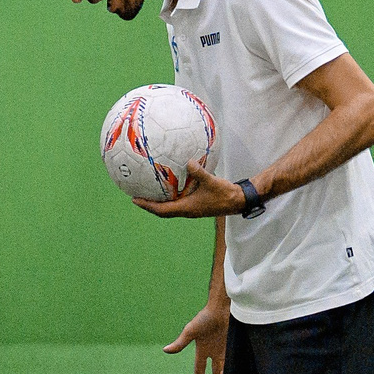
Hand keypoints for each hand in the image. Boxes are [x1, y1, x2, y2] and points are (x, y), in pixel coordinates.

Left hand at [133, 161, 247, 218]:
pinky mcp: (196, 204)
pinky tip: (170, 185)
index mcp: (186, 209)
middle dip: (149, 204)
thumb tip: (188, 161)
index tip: (134, 200)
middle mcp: (186, 211)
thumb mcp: (211, 181)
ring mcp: (191, 209)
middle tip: (136, 196)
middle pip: (162, 211)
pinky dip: (171, 196)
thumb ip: (199, 172)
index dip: (147, 205)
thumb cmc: (225, 193)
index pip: (161, 210)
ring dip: (158, 202)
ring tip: (149, 191)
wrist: (238, 201)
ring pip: (170, 207)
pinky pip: (179, 201)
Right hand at [164, 299, 231, 373]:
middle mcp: (213, 351)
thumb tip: (165, 351)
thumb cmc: (204, 318)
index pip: (200, 366)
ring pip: (224, 368)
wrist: (221, 308)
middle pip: (215, 370)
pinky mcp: (232, 346)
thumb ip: (180, 343)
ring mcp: (224, 349)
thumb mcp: (190, 332)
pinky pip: (233, 362)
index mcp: (202, 348)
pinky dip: (232, 371)